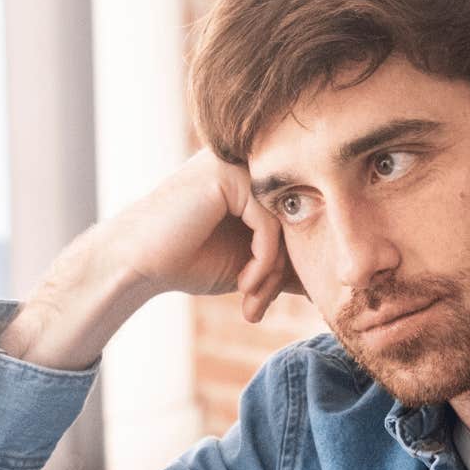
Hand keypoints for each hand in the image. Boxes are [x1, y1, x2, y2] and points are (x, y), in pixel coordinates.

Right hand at [0, 149, 300, 370]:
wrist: (135, 263)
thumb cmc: (186, 261)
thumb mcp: (249, 262)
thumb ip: (286, 260)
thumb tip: (334, 279)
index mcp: (254, 176)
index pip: (297, 216)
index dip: (290, 265)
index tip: (269, 303)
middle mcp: (247, 162)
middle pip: (296, 217)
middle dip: (283, 272)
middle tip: (259, 308)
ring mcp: (237, 163)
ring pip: (286, 222)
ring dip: (272, 272)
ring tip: (251, 300)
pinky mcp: (227, 174)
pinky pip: (269, 223)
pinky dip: (263, 262)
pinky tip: (243, 284)